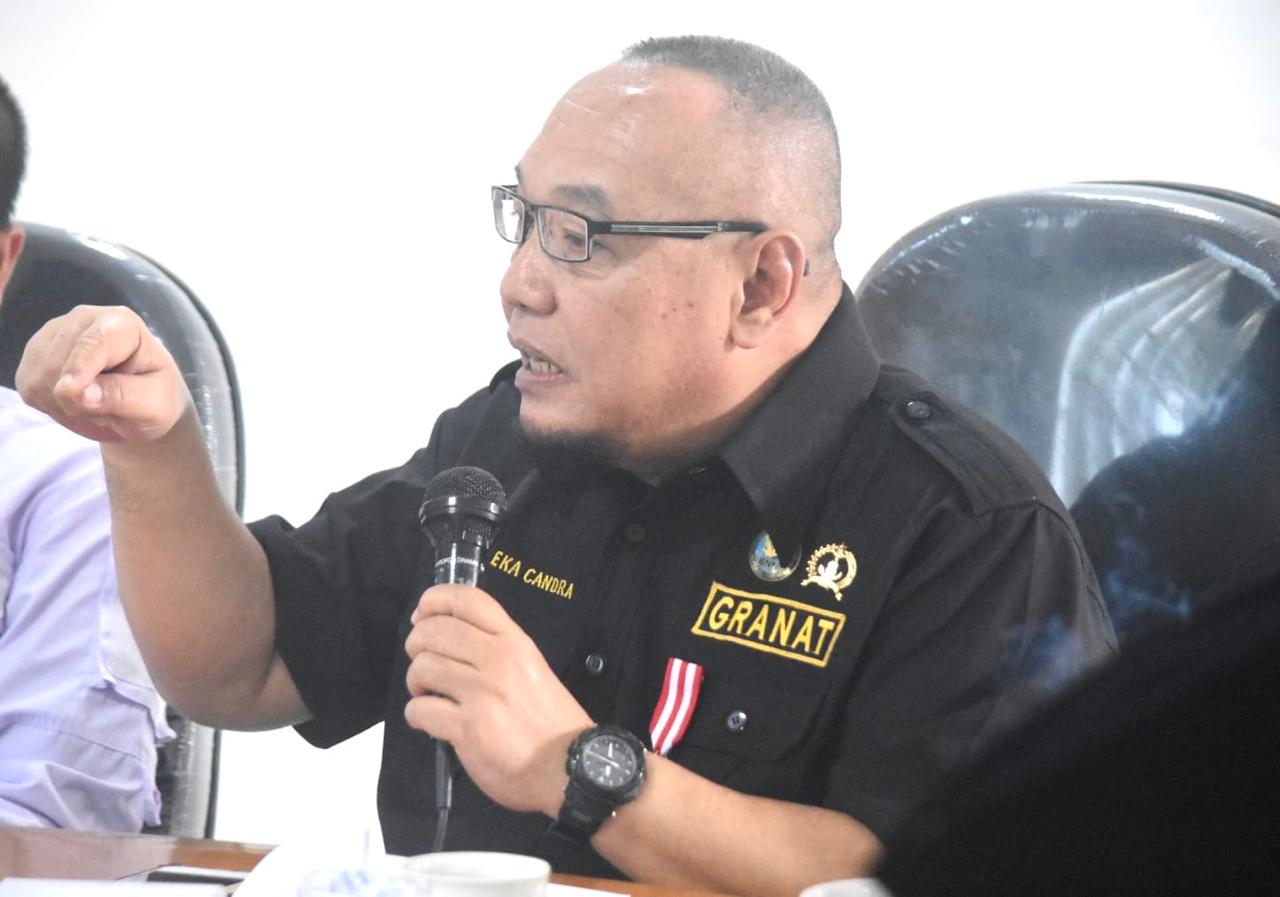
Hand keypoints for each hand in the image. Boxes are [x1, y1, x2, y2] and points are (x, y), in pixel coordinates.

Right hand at [15, 305, 189, 442]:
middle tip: (107, 411)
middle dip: (77, 398)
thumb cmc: (156, 397)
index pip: (93, 343)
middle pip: (58, 362)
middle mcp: (83, 319)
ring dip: (62, 403)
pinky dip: (48, 402)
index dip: (78, 368)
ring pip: (38, 374)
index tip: (68, 393)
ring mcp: (54, 333)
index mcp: (121, 323)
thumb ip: (122, 396)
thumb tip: (79, 393)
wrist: (142, 401)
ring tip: (94, 404)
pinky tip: (74, 402)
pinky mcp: (36, 353)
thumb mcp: (153, 403)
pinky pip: (28, 384)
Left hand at [404, 584, 591, 816]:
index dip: (435, 599)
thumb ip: (498, 651)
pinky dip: (417, 714)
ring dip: (416, 682)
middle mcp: (498, 661)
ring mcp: (481, 694)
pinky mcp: (467, 728)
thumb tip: (452, 640)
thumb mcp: (533, 668)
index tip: (422, 613)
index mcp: (515, 643)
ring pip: (421, 668)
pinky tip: (430, 720)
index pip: (468, 600)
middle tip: (424, 661)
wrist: (568, 768)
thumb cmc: (551, 722)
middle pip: (434, 630)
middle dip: (417, 644)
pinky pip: (419, 710)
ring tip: (429, 693)